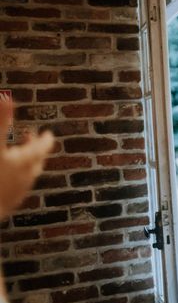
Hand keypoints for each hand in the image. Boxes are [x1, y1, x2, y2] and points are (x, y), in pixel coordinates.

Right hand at [0, 100, 53, 218]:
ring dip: (26, 164)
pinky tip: (5, 178)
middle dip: (35, 149)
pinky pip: (16, 188)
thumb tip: (6, 97)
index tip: (48, 134)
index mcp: (24, 162)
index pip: (42, 148)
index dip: (45, 139)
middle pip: (37, 162)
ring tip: (18, 156)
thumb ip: (0, 121)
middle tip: (32, 139)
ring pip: (27, 176)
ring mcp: (17, 193)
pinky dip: (15, 178)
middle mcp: (26, 178)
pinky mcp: (8, 205)